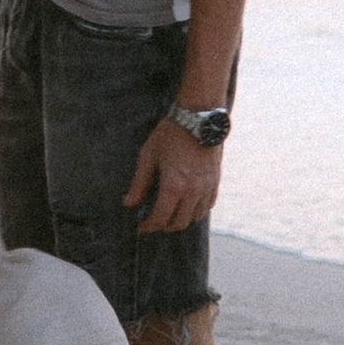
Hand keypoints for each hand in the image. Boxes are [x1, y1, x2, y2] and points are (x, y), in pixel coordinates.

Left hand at [125, 116, 222, 232]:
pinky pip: (207, 206)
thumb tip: (128, 204)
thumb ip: (139, 183)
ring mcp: (206, 188)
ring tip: (169, 214)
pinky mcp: (215, 181)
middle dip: (164, 226)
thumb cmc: (170, 133)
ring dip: (181, 220)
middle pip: (179, 223)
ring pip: (195, 217)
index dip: (148, 226)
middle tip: (153, 222)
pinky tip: (187, 205)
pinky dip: (196, 210)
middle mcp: (192, 191)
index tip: (140, 226)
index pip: (160, 218)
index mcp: (173, 186)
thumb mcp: (148, 155)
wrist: (199, 117)